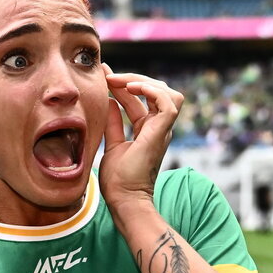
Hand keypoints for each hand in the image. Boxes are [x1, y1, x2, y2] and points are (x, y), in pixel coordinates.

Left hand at [99, 65, 183, 220]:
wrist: (124, 199)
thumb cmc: (118, 180)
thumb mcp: (112, 144)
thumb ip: (113, 124)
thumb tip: (108, 102)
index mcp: (147, 129)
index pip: (139, 99)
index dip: (123, 84)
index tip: (104, 74)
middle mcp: (158, 127)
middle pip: (154, 91)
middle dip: (132, 79)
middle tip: (108, 75)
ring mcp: (162, 130)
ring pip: (167, 93)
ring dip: (144, 82)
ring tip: (121, 81)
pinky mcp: (162, 133)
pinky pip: (168, 103)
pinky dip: (152, 91)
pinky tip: (132, 88)